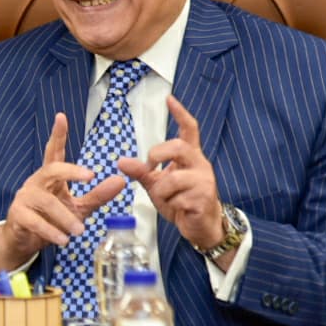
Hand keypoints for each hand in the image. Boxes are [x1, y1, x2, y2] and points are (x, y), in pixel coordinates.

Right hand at [0, 112, 130, 270]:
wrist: (25, 242)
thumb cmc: (53, 219)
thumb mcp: (79, 207)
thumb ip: (98, 194)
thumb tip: (120, 180)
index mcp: (50, 177)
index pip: (54, 152)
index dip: (58, 135)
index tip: (62, 117)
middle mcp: (36, 182)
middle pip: (52, 169)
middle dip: (70, 171)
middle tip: (90, 177)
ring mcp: (25, 198)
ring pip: (47, 201)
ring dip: (65, 217)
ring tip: (80, 231)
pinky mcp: (18, 215)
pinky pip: (35, 221)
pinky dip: (51, 231)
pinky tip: (63, 240)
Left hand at [118, 95, 224, 251]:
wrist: (201, 227)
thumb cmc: (181, 201)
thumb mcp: (157, 185)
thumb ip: (142, 172)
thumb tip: (121, 161)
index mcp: (190, 157)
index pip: (189, 129)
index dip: (180, 114)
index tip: (169, 99)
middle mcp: (200, 165)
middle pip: (179, 147)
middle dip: (158, 153)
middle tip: (149, 165)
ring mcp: (204, 181)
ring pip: (174, 179)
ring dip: (161, 191)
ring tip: (166, 199)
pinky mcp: (204, 199)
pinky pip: (178, 198)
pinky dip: (170, 205)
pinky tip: (178, 209)